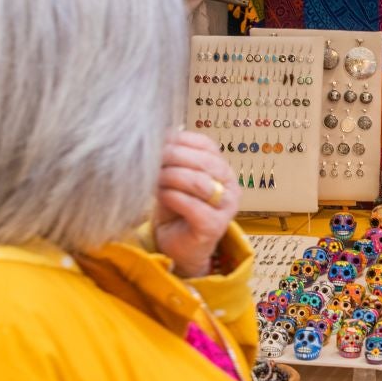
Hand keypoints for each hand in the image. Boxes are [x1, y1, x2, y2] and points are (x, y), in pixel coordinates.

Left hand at [153, 131, 238, 276]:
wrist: (178, 245)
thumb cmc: (176, 208)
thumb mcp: (174, 178)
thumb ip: (172, 159)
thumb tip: (156, 135)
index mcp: (222, 169)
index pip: (206, 145)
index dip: (181, 140)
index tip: (158, 141)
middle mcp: (230, 186)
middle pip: (203, 161)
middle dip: (173, 157)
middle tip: (151, 159)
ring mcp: (225, 208)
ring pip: (199, 183)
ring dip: (171, 177)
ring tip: (154, 179)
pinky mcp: (214, 226)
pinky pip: (192, 206)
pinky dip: (172, 197)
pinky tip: (160, 196)